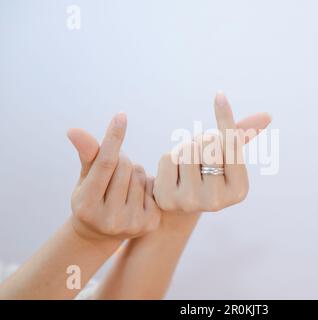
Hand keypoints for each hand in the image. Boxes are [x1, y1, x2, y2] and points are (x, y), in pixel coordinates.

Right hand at [67, 113, 160, 240]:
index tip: (121, 116)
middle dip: (120, 160)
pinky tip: (136, 195)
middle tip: (113, 172)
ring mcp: (131, 223)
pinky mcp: (149, 223)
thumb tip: (74, 130)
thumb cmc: (91, 199)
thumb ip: (87, 155)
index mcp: (87, 206)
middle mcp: (109, 218)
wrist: (102, 233)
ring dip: (133, 172)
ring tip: (123, 186)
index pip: (104, 164)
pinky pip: (152, 186)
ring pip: (140, 174)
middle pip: (125, 166)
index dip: (113, 138)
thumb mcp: (84, 179)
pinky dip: (145, 184)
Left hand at [153, 92, 270, 212]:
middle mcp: (218, 201)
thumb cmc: (208, 173)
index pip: (232, 143)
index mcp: (239, 189)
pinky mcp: (168, 199)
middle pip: (209, 143)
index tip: (219, 95)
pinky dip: (169, 158)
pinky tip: (173, 175)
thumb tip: (266, 116)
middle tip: (202, 155)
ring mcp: (192, 202)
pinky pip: (168, 159)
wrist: (180, 203)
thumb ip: (242, 136)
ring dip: (185, 149)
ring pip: (188, 149)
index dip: (225, 117)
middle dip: (203, 140)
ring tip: (188, 166)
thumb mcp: (227, 156)